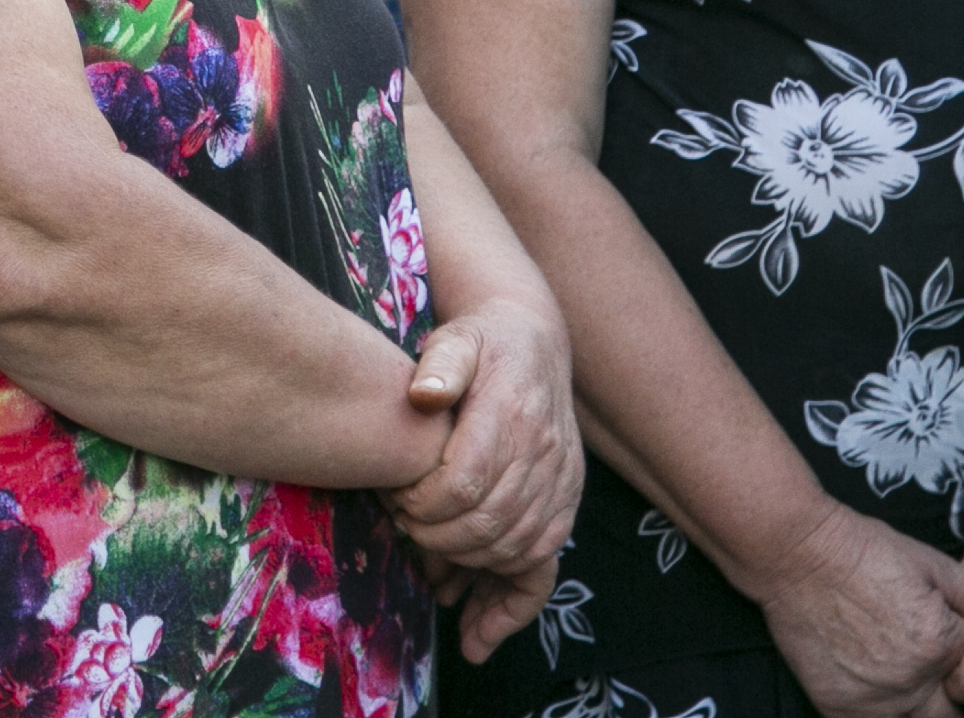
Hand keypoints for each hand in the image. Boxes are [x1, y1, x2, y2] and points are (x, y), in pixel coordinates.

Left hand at [388, 300, 583, 653]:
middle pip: (489, 522)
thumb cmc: (482, 343)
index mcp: (512, 412)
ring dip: (470, 571)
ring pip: (517, 549)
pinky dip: (513, 598)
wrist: (534, 343)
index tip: (398, 502)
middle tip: (405, 533)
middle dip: (438, 541)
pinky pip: (545, 563)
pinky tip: (479, 626)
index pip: (466, 481)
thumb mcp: (457, 338)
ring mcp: (561, 481)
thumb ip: (440, 363)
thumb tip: (424, 394)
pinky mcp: (566, 501)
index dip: (425, 505)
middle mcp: (544, 452)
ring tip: (432, 574)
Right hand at [747, 500, 963, 717]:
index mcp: (942, 644)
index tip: (962, 648)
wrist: (797, 555)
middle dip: (958, 696)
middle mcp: (913, 682)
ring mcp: (875, 701)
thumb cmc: (864, 551)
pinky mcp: (841, 709)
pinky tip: (880, 688)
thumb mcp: (931, 561)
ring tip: (911, 679)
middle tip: (945, 676)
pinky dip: (887, 712)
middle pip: (958, 714)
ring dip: (926, 709)